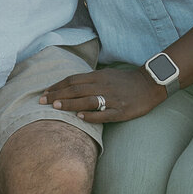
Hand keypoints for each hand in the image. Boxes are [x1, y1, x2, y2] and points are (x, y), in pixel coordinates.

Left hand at [40, 66, 165, 123]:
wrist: (150, 84)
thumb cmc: (125, 81)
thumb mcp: (107, 75)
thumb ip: (90, 80)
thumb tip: (70, 85)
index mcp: (98, 77)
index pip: (73, 80)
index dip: (57, 86)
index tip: (44, 93)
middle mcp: (103, 86)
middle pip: (76, 90)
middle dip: (58, 95)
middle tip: (42, 101)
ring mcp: (112, 99)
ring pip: (87, 100)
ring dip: (70, 104)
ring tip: (56, 108)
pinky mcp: (121, 111)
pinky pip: (104, 114)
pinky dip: (91, 116)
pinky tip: (80, 118)